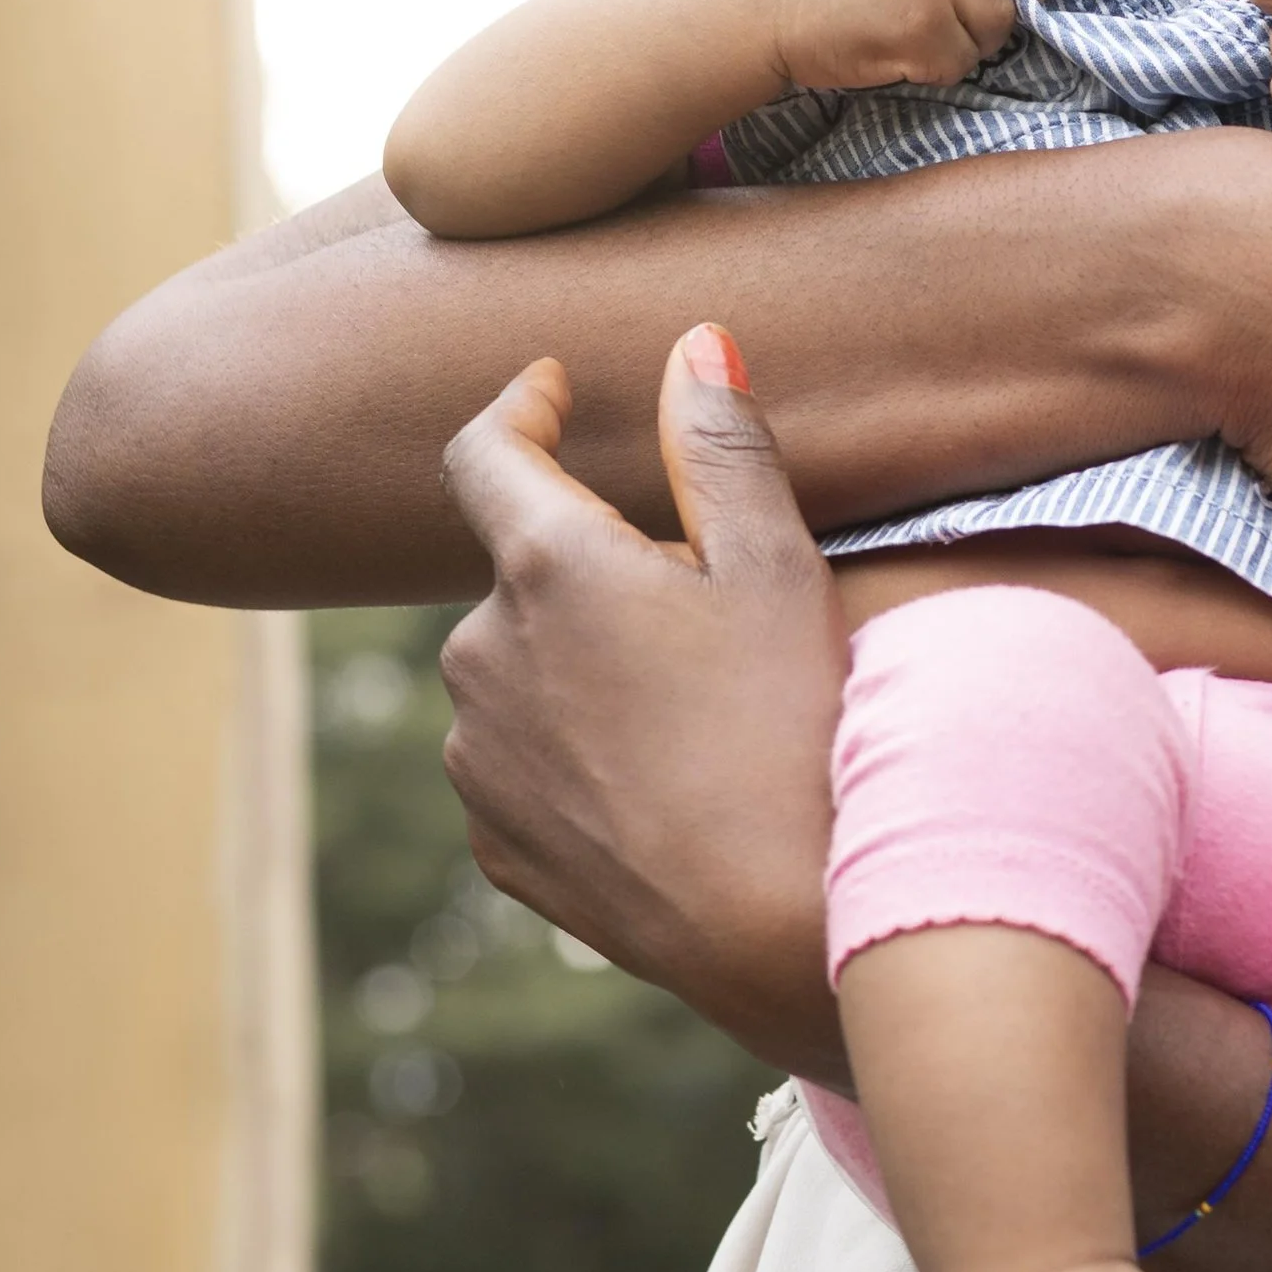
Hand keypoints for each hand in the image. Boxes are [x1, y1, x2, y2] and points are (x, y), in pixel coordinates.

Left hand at [437, 326, 850, 1077]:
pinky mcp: (495, 843)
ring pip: (522, 668)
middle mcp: (478, 654)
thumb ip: (723, 444)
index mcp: (546, 568)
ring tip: (697, 710)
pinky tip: (665, 781)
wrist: (780, 930)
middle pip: (524, 569)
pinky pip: (522, 760)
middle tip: (708, 605)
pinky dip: (575, 748)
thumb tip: (692, 341)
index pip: (486, 450)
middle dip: (595, 565)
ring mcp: (477, 758)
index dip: (521, 406)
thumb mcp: (778, 569)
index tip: (555, 389)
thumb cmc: (794, 732)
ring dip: (582, 660)